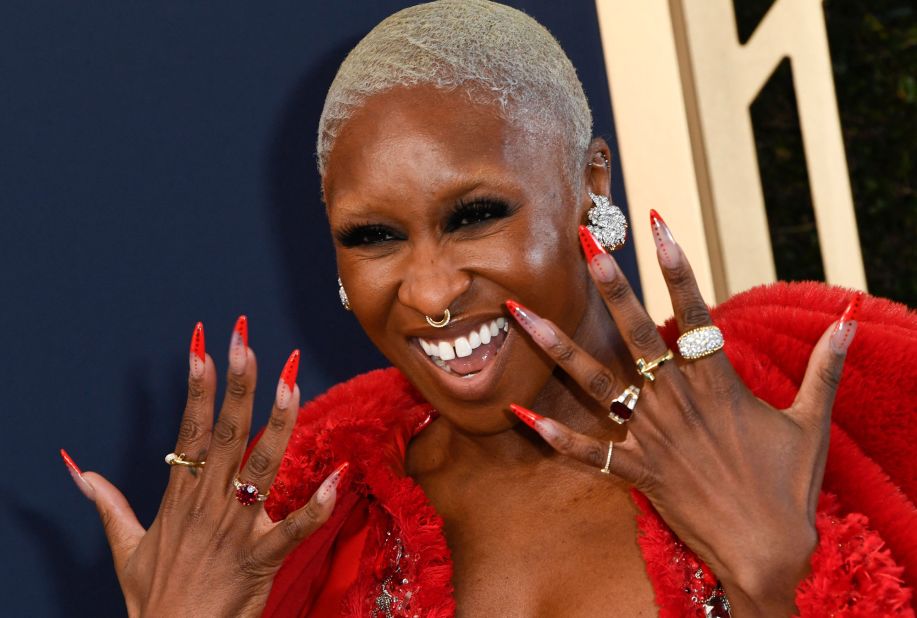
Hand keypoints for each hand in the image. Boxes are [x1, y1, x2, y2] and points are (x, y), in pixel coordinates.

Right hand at [61, 317, 347, 616]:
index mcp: (181, 496)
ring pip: (261, 466)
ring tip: (290, 381)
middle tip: (246, 339)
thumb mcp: (124, 548)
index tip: (203, 344)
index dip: (199, 385)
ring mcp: (237, 529)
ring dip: (277, 423)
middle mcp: (209, 504)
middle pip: (226, 433)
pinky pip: (293, 530)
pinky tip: (338, 477)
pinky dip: (316, 506)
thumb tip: (80, 471)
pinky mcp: (261, 558)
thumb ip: (108, 504)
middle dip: (237, 384)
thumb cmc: (154, 598)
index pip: (191, 428)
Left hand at [506, 217, 860, 616]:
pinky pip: (589, 452)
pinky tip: (520, 415)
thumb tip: (846, 324)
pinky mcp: (637, 470)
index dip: (676, 266)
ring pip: (596, 382)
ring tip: (520, 315)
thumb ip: (823, 370)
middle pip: (637, 334)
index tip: (657, 224)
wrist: (767, 551)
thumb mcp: (811, 423)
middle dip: (611, 286)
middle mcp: (677, 401)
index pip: (694, 312)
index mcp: (717, 384)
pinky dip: (556, 436)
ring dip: (557, 347)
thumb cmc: (788, 486)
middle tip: (583, 243)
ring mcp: (651, 435)